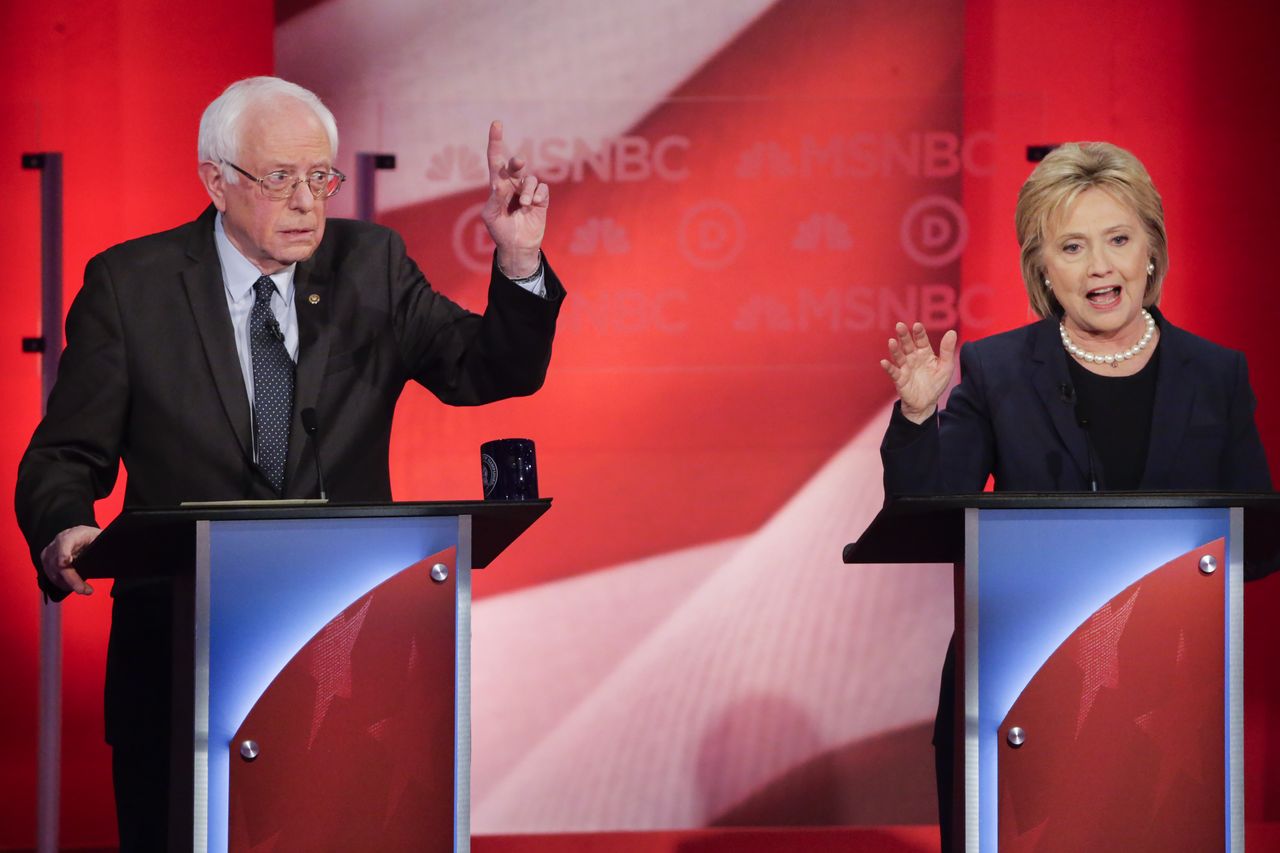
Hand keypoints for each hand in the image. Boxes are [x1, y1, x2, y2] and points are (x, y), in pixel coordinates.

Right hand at [40, 525, 100, 595]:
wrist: (79, 536)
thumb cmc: (92, 537)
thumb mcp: (100, 536)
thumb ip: (103, 543)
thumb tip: (116, 553)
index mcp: (72, 534)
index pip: (65, 542)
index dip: (63, 553)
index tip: (66, 563)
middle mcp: (57, 543)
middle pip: (59, 563)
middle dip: (71, 579)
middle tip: (84, 590)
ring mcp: (49, 553)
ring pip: (54, 573)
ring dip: (69, 585)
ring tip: (85, 589)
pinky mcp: (46, 562)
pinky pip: (51, 576)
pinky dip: (64, 584)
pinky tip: (75, 586)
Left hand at [480, 120, 548, 277]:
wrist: (517, 247)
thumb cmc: (499, 231)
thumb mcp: (491, 216)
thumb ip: (495, 199)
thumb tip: (501, 183)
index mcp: (497, 185)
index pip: (496, 159)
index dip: (496, 141)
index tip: (497, 123)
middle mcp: (512, 184)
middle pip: (515, 165)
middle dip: (516, 162)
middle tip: (518, 163)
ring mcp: (528, 191)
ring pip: (530, 179)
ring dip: (527, 191)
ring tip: (524, 206)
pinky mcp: (541, 199)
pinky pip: (542, 189)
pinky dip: (537, 197)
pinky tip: (532, 207)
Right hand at [879, 322, 957, 423]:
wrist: (927, 403)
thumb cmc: (936, 383)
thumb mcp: (946, 366)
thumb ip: (947, 350)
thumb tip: (952, 332)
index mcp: (924, 353)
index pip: (921, 340)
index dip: (919, 333)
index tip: (917, 325)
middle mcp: (913, 358)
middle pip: (907, 345)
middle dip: (904, 336)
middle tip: (900, 326)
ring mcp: (905, 368)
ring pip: (899, 356)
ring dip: (895, 349)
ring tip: (891, 342)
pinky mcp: (900, 379)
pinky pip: (893, 372)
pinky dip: (888, 367)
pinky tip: (884, 362)